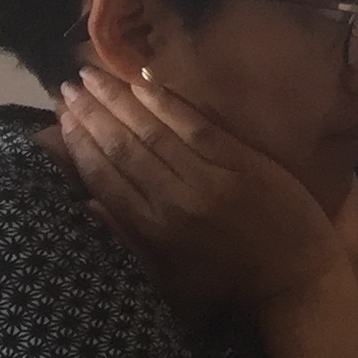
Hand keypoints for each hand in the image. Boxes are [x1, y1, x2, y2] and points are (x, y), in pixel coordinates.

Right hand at [54, 66, 345, 313]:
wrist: (297, 279)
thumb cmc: (230, 282)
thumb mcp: (169, 276)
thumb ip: (128, 239)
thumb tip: (86, 205)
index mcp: (152, 229)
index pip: (103, 177)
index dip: (78, 145)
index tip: (60, 120)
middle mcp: (174, 201)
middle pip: (121, 147)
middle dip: (90, 114)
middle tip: (69, 86)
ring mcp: (210, 179)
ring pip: (151, 131)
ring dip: (118, 99)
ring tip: (94, 75)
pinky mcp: (243, 163)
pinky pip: (195, 125)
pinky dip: (165, 102)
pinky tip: (143, 83)